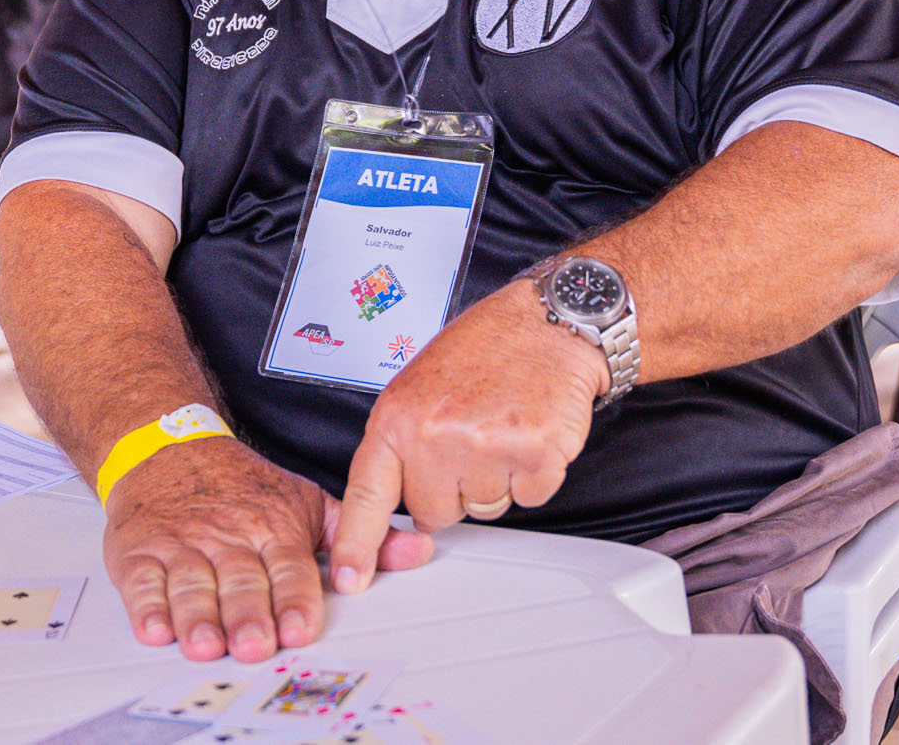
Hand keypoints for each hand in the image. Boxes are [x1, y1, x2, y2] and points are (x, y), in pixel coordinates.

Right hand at [103, 435, 432, 662]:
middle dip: (248, 615)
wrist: (170, 444)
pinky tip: (156, 627)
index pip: (288, 566)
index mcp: (272, 527)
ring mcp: (184, 546)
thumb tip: (416, 550)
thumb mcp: (307, 500)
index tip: (300, 627)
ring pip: (192, 586)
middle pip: (241, 582)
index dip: (294, 599)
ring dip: (199, 618)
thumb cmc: (242, 485)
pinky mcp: (141, 554)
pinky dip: (147, 606)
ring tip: (208, 643)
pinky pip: (142, 582)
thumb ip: (358, 532)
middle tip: (255, 644)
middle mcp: (229, 538)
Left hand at [329, 282, 607, 594]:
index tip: (348, 577)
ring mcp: (482, 446)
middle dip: (455, 488)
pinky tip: (530, 430)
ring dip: (498, 478)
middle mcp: (434, 433)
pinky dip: (535, 474)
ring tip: (503, 426)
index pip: (367, 491)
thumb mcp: (421, 382)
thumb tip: (399, 502)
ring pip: (484, 508)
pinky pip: (528, 497)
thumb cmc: (489, 347)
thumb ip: (404, 439)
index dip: (355, 542)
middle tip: (473, 439)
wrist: (550, 321)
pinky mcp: (530, 454)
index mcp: (398, 414)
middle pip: (435, 513)